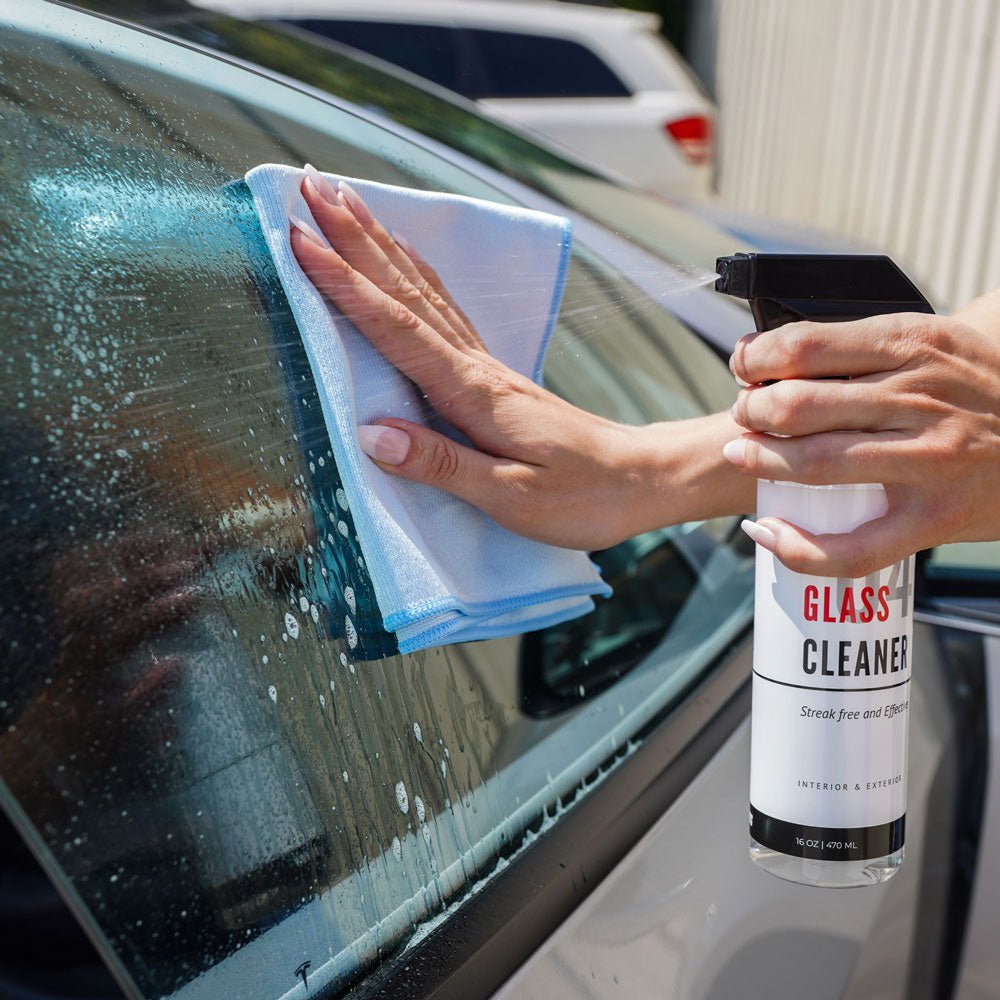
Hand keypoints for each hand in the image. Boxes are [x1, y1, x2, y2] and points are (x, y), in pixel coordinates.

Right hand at [288, 169, 733, 548]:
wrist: (643, 478)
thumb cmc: (585, 496)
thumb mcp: (513, 496)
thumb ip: (442, 464)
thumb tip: (370, 434)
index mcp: (475, 393)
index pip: (398, 329)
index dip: (346, 284)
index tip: (301, 239)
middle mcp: (478, 367)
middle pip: (407, 291)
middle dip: (355, 237)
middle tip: (310, 187)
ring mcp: (487, 367)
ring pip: (424, 292)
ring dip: (381, 245)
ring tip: (345, 203)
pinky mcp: (494, 376)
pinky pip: (444, 311)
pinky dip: (416, 275)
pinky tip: (405, 259)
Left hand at [726, 310, 999, 575]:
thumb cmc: (990, 387)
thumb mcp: (942, 342)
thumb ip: (874, 345)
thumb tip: (788, 349)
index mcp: (914, 346)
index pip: (805, 344)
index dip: (755, 358)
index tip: (744, 367)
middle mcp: (919, 399)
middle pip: (797, 404)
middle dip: (751, 410)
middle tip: (743, 415)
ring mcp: (928, 462)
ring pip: (814, 464)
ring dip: (760, 459)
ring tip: (744, 453)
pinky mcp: (936, 519)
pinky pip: (852, 548)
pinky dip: (797, 546)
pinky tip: (766, 531)